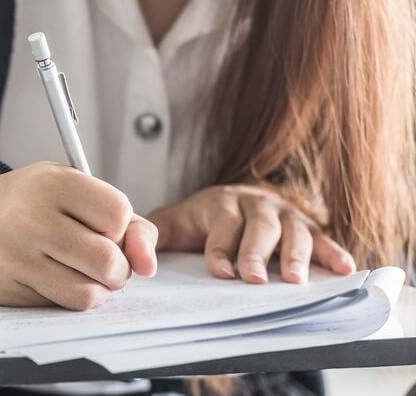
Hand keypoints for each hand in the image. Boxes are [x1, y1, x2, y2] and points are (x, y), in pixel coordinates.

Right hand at [0, 162, 157, 310]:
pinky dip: (70, 298)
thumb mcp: (68, 189)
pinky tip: (56, 279)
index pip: (118, 214)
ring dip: (97, 289)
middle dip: (117, 268)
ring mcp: (16, 256)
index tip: (106, 227)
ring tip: (82, 272)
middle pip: (107, 260)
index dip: (121, 228)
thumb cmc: (20, 204)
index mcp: (52, 183)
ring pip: (88, 292)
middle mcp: (31, 217)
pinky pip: (61, 306)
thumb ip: (122, 219)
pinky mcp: (8, 288)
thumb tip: (147, 261)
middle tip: (102, 260)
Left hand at [149, 184, 355, 283]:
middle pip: (260, 226)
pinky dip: (334, 253)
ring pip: (293, 231)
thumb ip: (151, 236)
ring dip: (296, 255)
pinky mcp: (307, 226)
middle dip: (256, 253)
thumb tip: (138, 258)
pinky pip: (323, 238)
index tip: (220, 272)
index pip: (223, 223)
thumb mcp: (170, 225)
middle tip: (253, 280)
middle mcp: (255, 203)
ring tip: (295, 281)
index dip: (221, 247)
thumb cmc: (195, 222)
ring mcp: (284, 213)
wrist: (225, 204)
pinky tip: (344, 270)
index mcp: (220, 202)